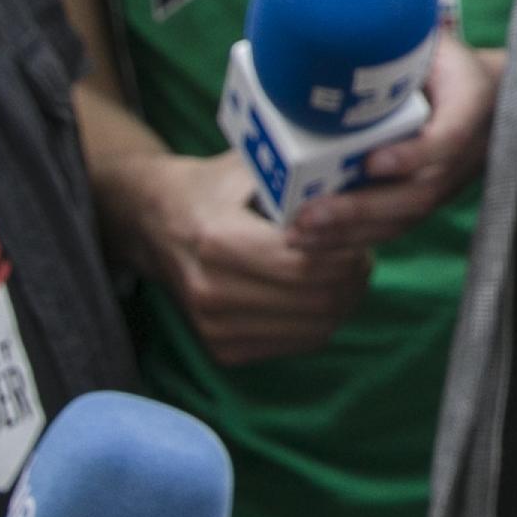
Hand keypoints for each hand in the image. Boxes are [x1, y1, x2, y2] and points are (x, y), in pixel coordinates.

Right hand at [121, 145, 372, 364]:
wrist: (153, 224)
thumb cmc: (212, 188)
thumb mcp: (247, 167)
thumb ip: (297, 178)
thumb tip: (361, 186)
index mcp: (217, 240)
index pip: (305, 264)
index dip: (346, 252)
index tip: (360, 236)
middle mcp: (211, 290)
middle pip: (315, 299)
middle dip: (353, 278)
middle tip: (363, 255)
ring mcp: (213, 327)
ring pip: (315, 328)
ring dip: (345, 302)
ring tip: (347, 273)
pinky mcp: (221, 349)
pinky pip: (298, 344)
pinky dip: (322, 321)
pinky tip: (320, 293)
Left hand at [286, 36, 499, 255]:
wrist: (487, 89)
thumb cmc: (444, 58)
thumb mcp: (428, 37)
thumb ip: (394, 38)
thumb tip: (329, 27)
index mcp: (472, 101)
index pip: (453, 135)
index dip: (415, 154)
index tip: (375, 161)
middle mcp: (466, 152)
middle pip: (420, 192)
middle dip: (362, 206)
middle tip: (310, 212)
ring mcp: (447, 181)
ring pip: (403, 217)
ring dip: (349, 230)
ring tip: (298, 232)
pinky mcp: (426, 198)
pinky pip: (392, 226)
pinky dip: (351, 237)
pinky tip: (310, 239)